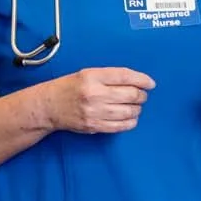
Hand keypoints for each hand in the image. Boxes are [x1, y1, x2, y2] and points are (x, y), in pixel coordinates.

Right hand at [39, 66, 153, 134]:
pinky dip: (131, 122)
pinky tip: (130, 118)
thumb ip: (110, 77)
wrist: (49, 106)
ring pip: (129, 111)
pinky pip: (121, 126)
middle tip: (142, 96)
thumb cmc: (70, 87)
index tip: (150, 84)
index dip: (142, 80)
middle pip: (131, 95)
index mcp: (92, 76)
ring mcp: (94, 111)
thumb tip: (137, 83)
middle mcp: (94, 93)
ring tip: (134, 106)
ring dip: (137, 109)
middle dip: (141, 96)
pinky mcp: (94, 126)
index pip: (125, 76)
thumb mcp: (87, 73)